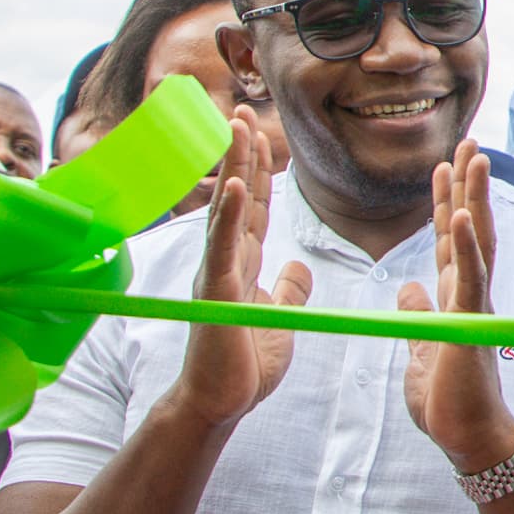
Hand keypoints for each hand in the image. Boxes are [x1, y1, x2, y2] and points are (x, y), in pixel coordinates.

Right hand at [167, 116, 316, 430]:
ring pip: (227, 211)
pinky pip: (224, 246)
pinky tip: (237, 185)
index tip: (258, 134)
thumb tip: (298, 269)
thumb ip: (286, 290)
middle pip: (237, 198)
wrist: (220, 402)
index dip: (257, 171)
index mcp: (241, 265)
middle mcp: (224, 261)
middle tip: (243, 112)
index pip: (253, 208)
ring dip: (234, 169)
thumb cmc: (242, 364)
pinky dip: (231, 214)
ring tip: (238, 130)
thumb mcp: (278, 318)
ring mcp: (216, 273)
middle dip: (240, 154)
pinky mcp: (214, 291)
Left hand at [399, 141, 513, 471]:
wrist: (468, 437)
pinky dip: (465, 245)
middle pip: (469, 227)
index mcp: (455, 298)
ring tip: (474, 158)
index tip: (443, 165)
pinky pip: (470, 277)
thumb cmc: (448, 400)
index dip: (445, 201)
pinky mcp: (471, 324)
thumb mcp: (421, 349)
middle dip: (467, 184)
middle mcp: (469, 294)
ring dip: (473, 198)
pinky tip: (462, 215)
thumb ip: (419, 316)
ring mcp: (473, 306)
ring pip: (476, 241)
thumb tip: (410, 290)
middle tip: (469, 142)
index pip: (448, 239)